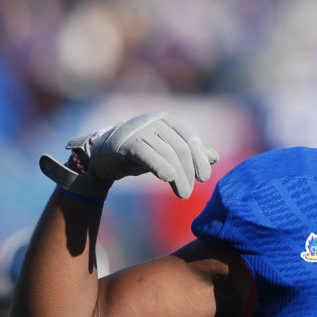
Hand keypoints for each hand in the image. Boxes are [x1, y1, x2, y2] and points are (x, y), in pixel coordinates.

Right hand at [39, 112, 218, 199]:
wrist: (102, 157)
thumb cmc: (139, 155)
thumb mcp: (166, 154)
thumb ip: (189, 154)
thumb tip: (215, 156)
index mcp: (166, 121)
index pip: (189, 139)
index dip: (199, 158)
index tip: (204, 178)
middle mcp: (154, 121)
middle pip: (180, 149)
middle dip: (188, 173)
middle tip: (187, 193)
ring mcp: (138, 129)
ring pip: (166, 154)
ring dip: (178, 177)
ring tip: (182, 194)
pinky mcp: (124, 142)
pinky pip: (147, 154)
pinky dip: (160, 166)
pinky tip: (169, 178)